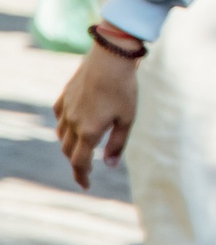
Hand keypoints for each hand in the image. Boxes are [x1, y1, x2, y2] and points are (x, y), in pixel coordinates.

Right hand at [54, 42, 140, 188]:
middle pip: (69, 151)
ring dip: (69, 146)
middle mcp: (73, 123)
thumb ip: (118, 144)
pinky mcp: (64, 97)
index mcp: (89, 132)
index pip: (80, 162)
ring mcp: (65, 110)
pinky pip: (59, 118)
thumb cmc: (124, 88)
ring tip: (80, 150)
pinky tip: (73, 126)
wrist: (109, 58)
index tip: (86, 185)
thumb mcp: (127, 118)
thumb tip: (110, 165)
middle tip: (85, 170)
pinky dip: (64, 127)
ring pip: (61, 136)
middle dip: (76, 164)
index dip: (82, 176)